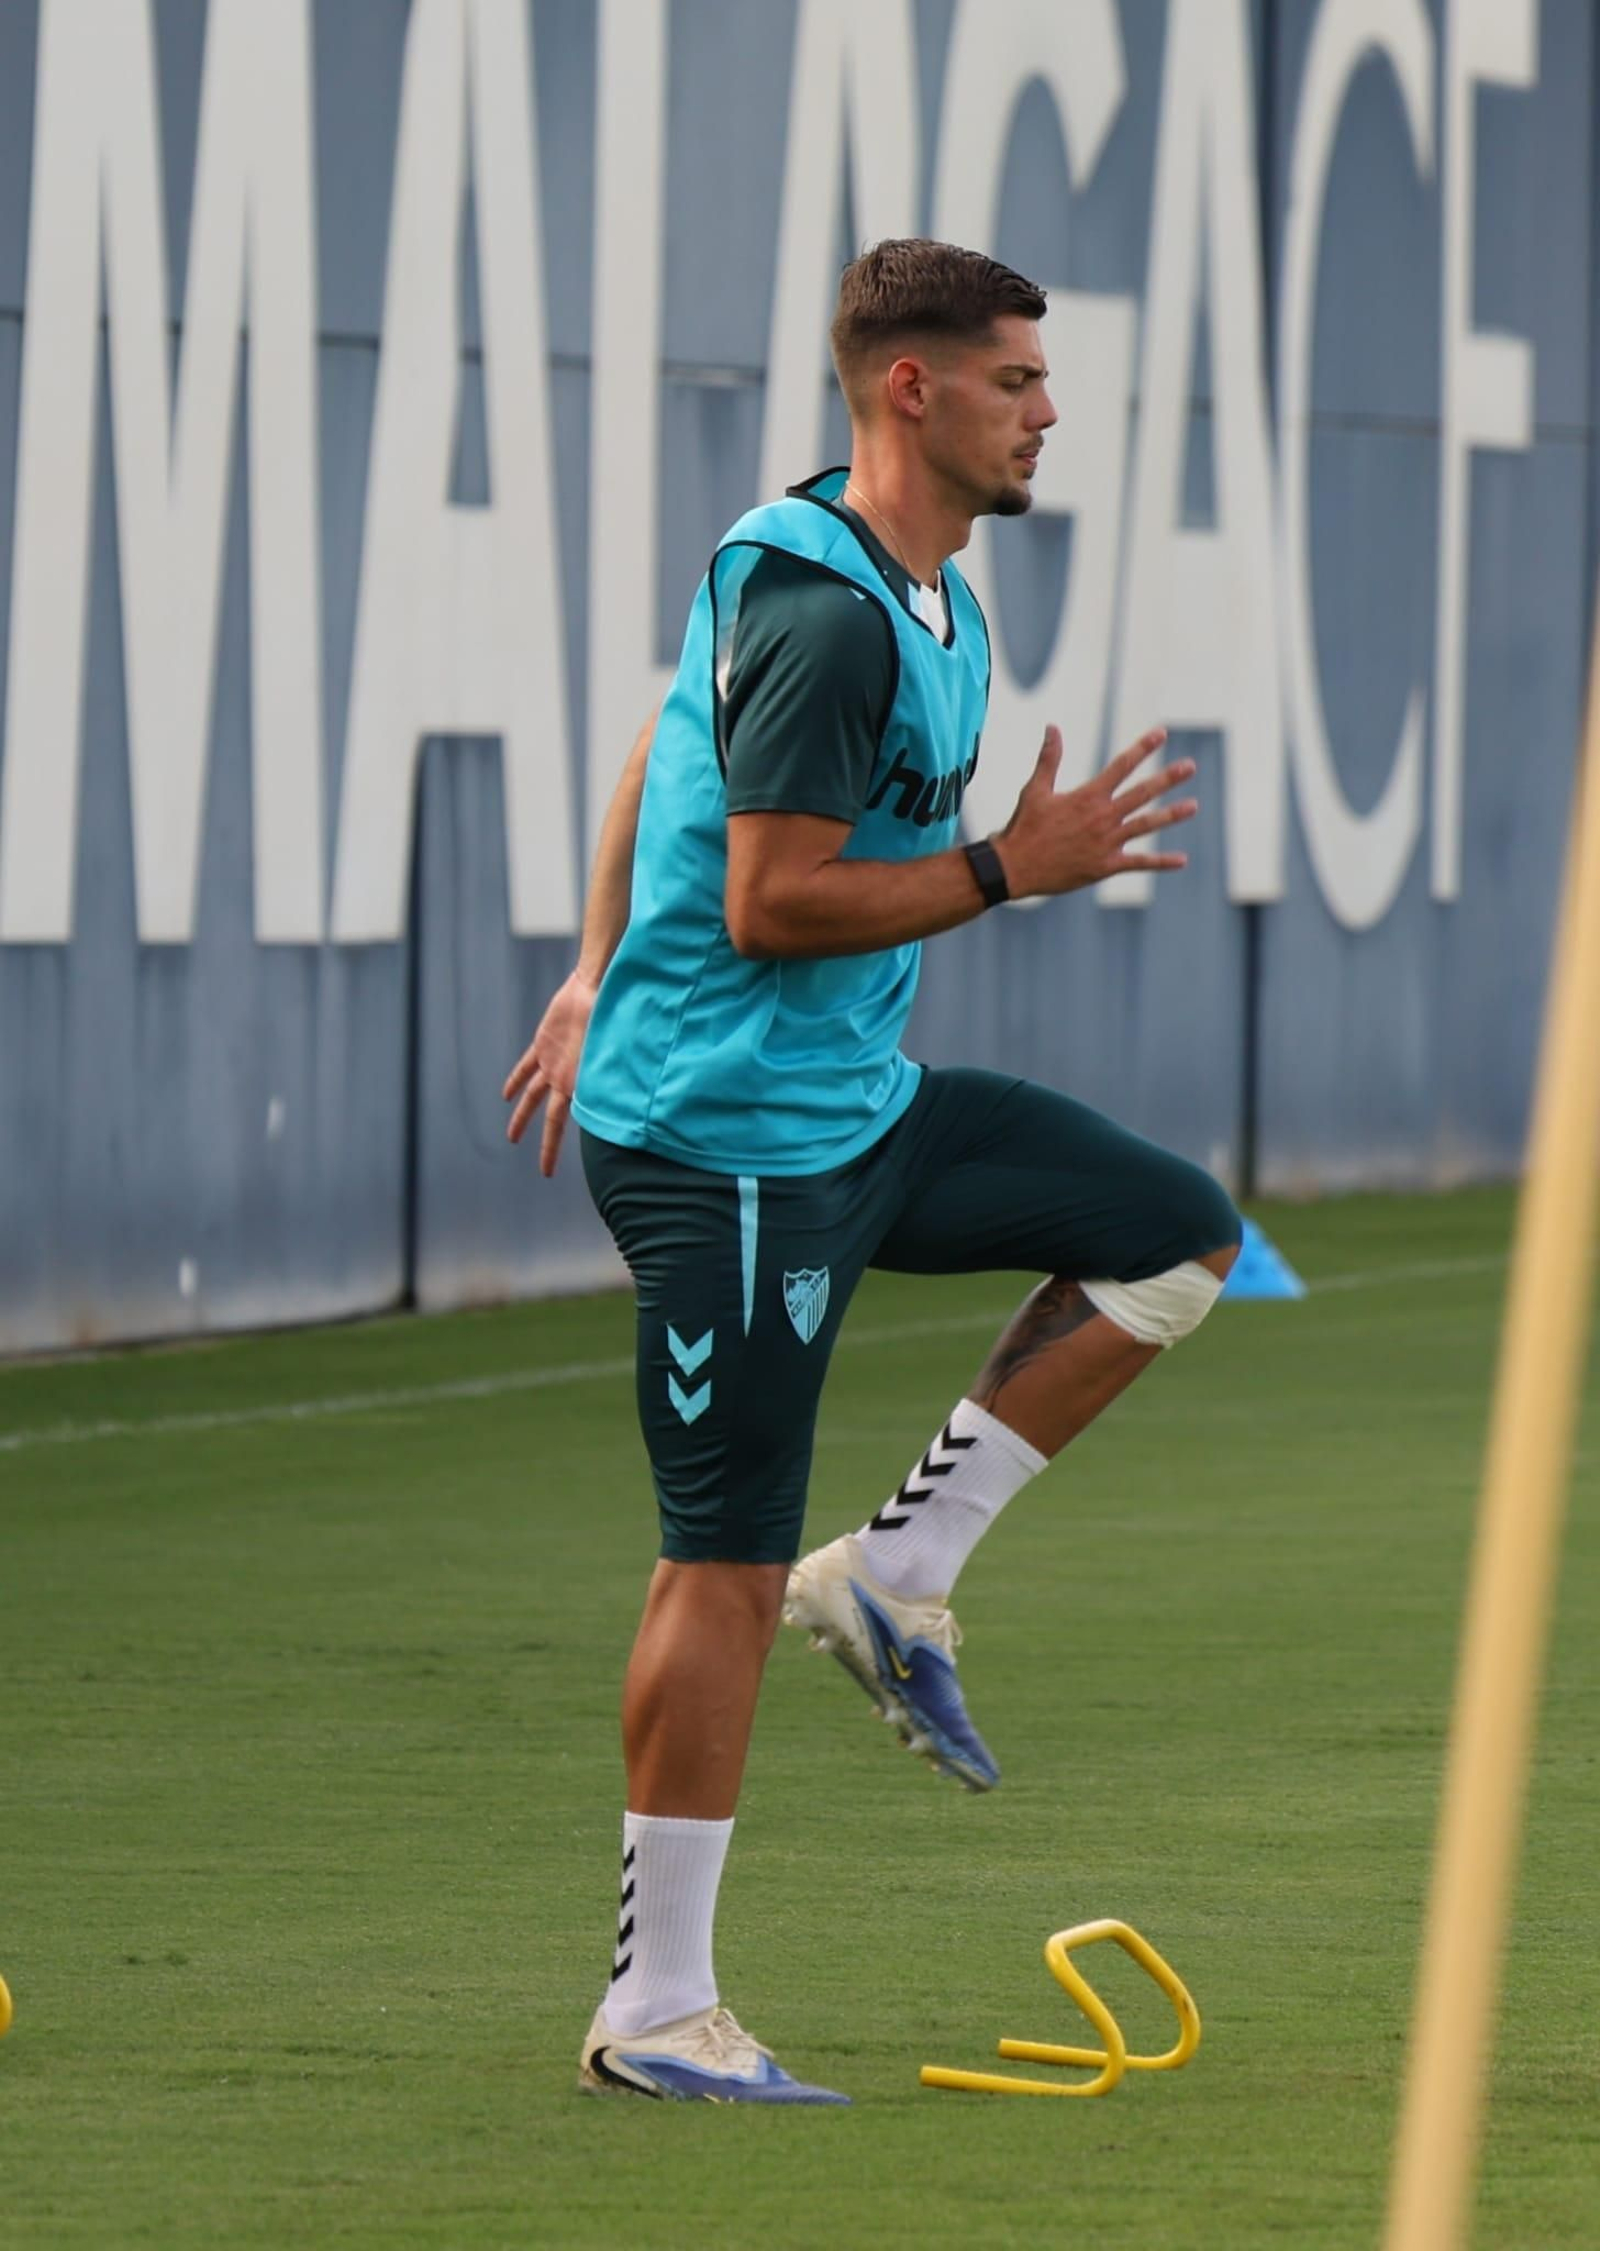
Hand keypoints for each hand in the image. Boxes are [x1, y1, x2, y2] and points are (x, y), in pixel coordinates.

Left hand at [503, 970, 597, 1176]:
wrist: (594, 989)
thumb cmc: (606, 1020)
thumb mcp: (607, 1056)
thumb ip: (603, 1083)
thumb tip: (611, 1108)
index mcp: (577, 1085)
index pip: (560, 1125)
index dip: (551, 1149)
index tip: (547, 1173)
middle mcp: (566, 1079)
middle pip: (551, 1119)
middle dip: (546, 1145)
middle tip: (543, 1170)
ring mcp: (553, 1063)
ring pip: (533, 1097)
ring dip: (522, 1116)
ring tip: (512, 1136)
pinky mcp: (543, 1045)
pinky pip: (526, 1068)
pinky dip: (516, 1081)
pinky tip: (506, 1096)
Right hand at [993, 725, 1197, 898]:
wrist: (1015, 867)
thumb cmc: (1023, 827)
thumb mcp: (1035, 789)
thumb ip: (1049, 758)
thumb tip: (1052, 727)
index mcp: (1088, 796)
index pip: (1122, 765)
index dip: (1143, 748)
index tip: (1161, 734)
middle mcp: (1102, 817)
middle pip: (1142, 793)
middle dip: (1167, 778)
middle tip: (1189, 766)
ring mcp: (1107, 843)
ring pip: (1146, 825)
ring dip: (1171, 815)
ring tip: (1193, 806)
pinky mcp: (1105, 866)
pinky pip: (1139, 863)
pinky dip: (1161, 862)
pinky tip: (1181, 860)